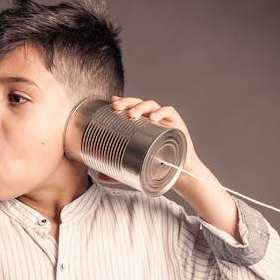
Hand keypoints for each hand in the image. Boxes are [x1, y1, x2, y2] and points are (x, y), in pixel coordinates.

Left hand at [101, 96, 240, 239]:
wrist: (179, 174)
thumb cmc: (157, 166)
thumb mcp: (134, 168)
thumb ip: (117, 172)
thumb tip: (99, 177)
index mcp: (141, 125)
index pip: (130, 108)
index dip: (121, 102)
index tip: (111, 103)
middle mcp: (152, 119)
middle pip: (138, 103)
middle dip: (127, 102)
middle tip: (117, 107)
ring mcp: (164, 120)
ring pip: (151, 105)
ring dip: (141, 106)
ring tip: (132, 114)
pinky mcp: (177, 124)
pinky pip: (169, 112)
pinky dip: (161, 112)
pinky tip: (153, 117)